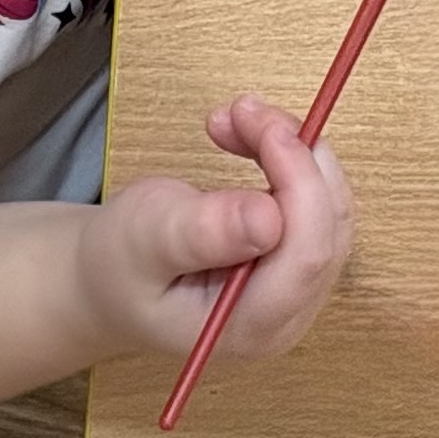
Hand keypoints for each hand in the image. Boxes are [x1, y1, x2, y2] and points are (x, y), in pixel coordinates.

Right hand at [81, 97, 355, 360]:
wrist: (111, 277)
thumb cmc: (118, 264)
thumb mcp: (142, 241)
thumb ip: (199, 234)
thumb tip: (266, 218)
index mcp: (250, 327)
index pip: (307, 256)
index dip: (300, 185)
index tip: (267, 129)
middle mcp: (287, 315)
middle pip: (326, 227)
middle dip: (296, 156)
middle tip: (241, 110)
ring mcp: (296, 289)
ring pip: (327, 206)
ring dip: (291, 150)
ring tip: (235, 117)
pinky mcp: (294, 258)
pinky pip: (313, 200)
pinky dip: (287, 159)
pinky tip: (249, 137)